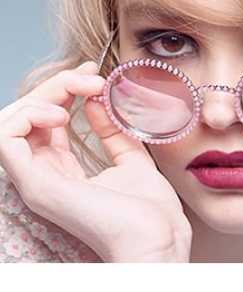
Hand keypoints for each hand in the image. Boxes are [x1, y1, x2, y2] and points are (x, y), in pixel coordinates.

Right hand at [0, 61, 191, 261]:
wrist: (158, 238)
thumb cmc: (148, 208)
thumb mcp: (130, 157)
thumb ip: (112, 130)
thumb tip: (96, 100)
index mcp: (63, 170)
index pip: (46, 121)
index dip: (63, 90)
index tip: (93, 73)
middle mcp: (44, 175)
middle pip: (29, 116)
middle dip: (57, 85)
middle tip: (91, 77)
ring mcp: (37, 181)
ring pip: (12, 122)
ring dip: (43, 96)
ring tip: (78, 93)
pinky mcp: (37, 185)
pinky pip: (6, 139)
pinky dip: (28, 115)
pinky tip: (62, 114)